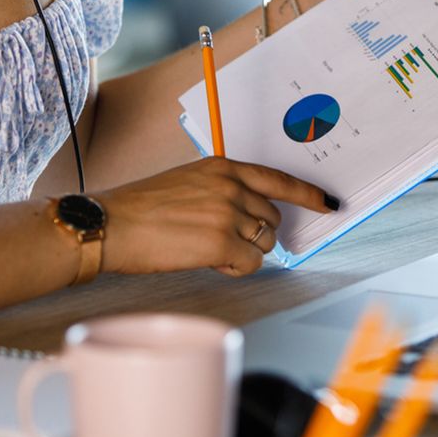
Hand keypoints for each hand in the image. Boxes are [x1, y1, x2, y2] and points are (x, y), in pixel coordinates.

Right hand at [97, 157, 336, 277]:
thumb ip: (223, 190)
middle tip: (220, 239)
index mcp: (223, 167)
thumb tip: (251, 216)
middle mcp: (231, 187)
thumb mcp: (189, 182)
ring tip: (205, 247)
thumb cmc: (141, 209)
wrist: (110, 224)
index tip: (327, 203)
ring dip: (242, 252)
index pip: (279, 179)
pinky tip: (206, 260)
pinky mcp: (222, 243)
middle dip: (255, 234)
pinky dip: (233, 269)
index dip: (308, 194)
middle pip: (273, 219)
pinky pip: (250, 265)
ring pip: (264, 244)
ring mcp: (228, 214)